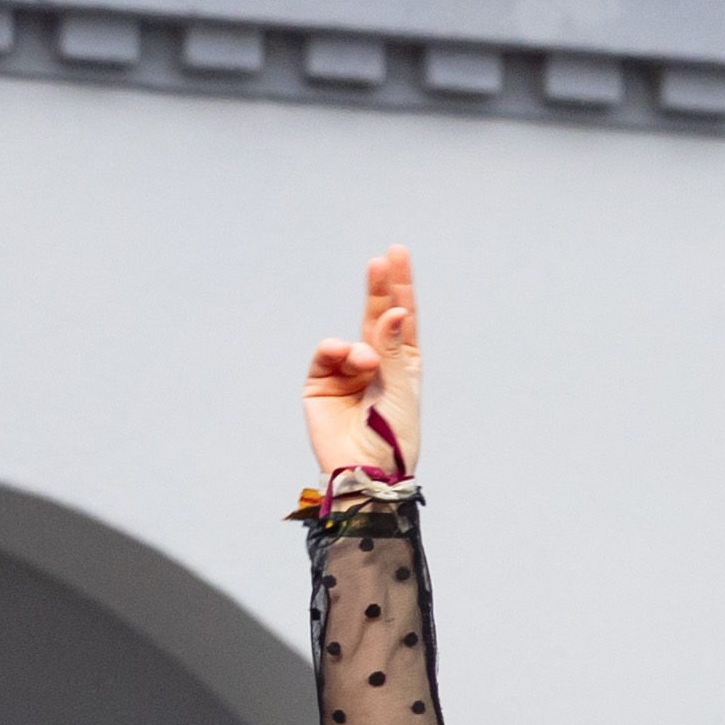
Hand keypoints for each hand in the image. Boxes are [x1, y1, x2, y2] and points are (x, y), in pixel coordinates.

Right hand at [300, 247, 422, 483]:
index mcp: (403, 366)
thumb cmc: (393, 436)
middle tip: (382, 260)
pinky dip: (335, 350)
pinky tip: (347, 358)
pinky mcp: (321, 382)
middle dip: (380, 289)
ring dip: (361, 345)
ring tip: (366, 363)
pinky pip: (326, 353)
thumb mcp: (400, 390)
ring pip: (351, 338)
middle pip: (377, 317)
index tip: (396, 254)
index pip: (402, 320)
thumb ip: (393, 349)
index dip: (400, 288)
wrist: (366, 470)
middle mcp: (376, 365)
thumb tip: (394, 310)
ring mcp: (347, 372)